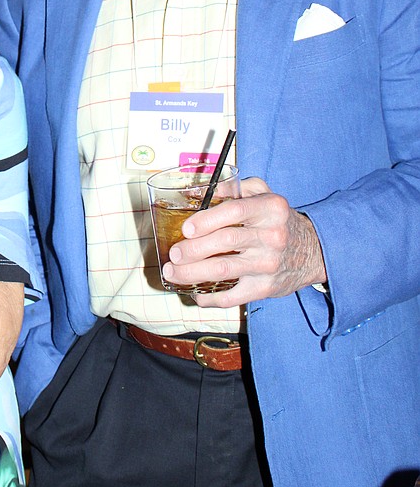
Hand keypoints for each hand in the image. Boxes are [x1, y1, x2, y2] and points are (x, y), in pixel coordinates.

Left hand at [162, 177, 326, 307]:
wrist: (313, 251)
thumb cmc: (279, 221)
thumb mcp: (265, 194)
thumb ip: (236, 188)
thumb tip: (202, 191)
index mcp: (270, 208)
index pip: (234, 210)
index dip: (206, 219)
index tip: (186, 228)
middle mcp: (272, 236)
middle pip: (225, 241)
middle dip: (192, 249)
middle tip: (174, 254)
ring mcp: (268, 263)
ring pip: (224, 269)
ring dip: (192, 273)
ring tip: (173, 273)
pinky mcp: (266, 287)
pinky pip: (233, 296)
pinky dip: (211, 298)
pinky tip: (196, 294)